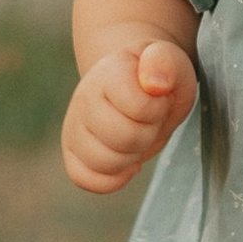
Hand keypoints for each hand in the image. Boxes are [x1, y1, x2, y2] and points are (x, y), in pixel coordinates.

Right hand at [62, 40, 197, 193]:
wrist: (139, 86)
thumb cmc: (158, 77)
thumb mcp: (170, 62)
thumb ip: (164, 63)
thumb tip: (155, 84)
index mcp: (109, 73)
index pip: (139, 107)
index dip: (157, 109)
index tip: (158, 97)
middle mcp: (83, 98)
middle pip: (124, 138)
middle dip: (148, 134)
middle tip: (150, 120)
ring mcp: (74, 126)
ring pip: (104, 163)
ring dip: (132, 157)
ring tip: (137, 136)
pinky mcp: (72, 152)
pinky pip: (85, 179)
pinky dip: (113, 178)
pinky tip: (127, 162)